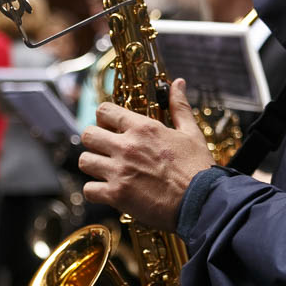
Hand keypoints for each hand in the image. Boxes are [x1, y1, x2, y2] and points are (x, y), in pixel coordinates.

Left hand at [79, 78, 214, 231]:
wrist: (202, 202)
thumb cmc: (198, 168)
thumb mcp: (191, 132)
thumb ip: (179, 107)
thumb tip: (178, 83)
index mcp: (143, 128)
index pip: (104, 110)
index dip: (104, 118)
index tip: (110, 127)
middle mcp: (126, 146)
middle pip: (87, 134)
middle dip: (94, 141)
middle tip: (106, 149)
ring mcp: (119, 171)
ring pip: (84, 161)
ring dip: (93, 166)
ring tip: (106, 170)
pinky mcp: (117, 195)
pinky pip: (88, 189)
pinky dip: (96, 191)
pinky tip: (108, 191)